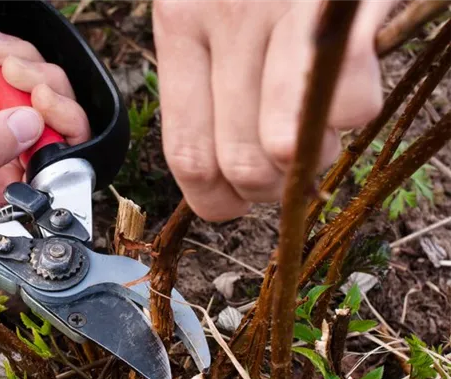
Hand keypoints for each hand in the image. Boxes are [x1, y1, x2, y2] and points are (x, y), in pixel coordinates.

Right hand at [0, 26, 89, 221]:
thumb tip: (30, 125)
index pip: (54, 178)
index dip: (61, 139)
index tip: (42, 102)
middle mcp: (3, 177)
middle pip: (55, 133)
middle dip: (44, 91)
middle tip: (14, 67)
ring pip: (39, 103)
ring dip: (25, 68)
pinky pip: (13, 84)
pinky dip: (7, 60)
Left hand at [153, 0, 395, 219]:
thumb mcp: (207, 10)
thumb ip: (208, 83)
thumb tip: (225, 171)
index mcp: (181, 25)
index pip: (187, 154)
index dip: (215, 199)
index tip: (233, 203)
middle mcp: (226, 20)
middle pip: (240, 162)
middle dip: (270, 190)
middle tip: (284, 172)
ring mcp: (286, 13)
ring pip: (291, 146)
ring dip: (313, 158)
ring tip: (314, 127)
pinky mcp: (342, 9)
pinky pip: (352, 104)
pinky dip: (353, 112)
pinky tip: (345, 86)